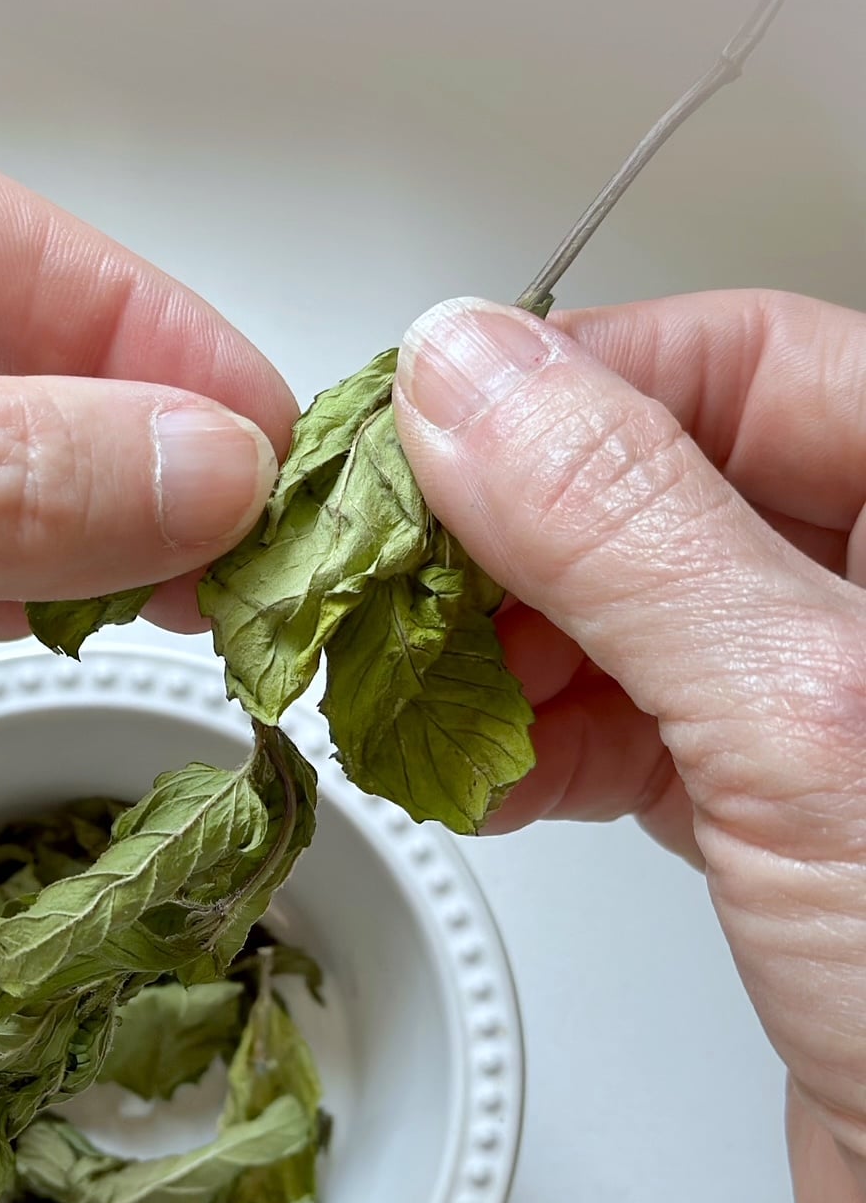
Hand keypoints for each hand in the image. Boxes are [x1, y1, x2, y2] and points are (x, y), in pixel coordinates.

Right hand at [393, 290, 865, 1202]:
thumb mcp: (805, 723)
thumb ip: (631, 532)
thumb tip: (469, 384)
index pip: (746, 364)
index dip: (565, 389)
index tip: (408, 445)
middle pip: (677, 488)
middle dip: (515, 537)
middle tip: (383, 587)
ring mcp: (847, 728)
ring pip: (645, 620)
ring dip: (511, 651)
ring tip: (408, 693)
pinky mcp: (799, 838)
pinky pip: (646, 740)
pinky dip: (548, 751)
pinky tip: (482, 776)